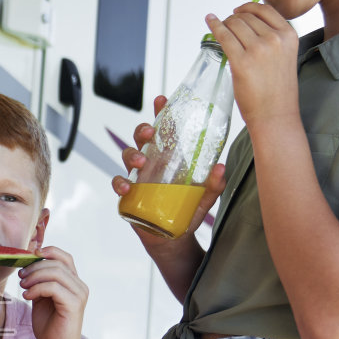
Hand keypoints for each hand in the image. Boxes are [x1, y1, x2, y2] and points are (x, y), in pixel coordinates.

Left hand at [19, 245, 87, 338]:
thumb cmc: (48, 325)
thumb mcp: (41, 297)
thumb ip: (39, 280)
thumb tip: (29, 260)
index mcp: (74, 283)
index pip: (64, 257)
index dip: (47, 252)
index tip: (28, 257)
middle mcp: (80, 287)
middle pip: (57, 263)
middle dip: (35, 267)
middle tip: (20, 277)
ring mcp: (79, 295)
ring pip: (56, 273)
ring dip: (34, 277)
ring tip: (22, 287)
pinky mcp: (74, 305)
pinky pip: (54, 287)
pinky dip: (37, 288)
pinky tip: (27, 296)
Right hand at [110, 95, 226, 245]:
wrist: (172, 239)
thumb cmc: (186, 212)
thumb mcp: (204, 198)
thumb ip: (213, 184)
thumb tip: (220, 167)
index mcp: (169, 158)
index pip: (164, 130)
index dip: (161, 113)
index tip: (161, 99)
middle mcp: (152, 164)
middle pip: (141, 138)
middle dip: (142, 130)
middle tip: (151, 133)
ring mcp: (138, 177)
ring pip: (126, 156)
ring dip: (132, 155)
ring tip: (142, 162)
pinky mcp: (128, 194)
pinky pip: (118, 183)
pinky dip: (120, 183)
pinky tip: (128, 187)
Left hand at [204, 0, 299, 130]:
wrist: (275, 115)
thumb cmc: (277, 90)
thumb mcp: (284, 56)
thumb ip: (272, 38)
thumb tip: (246, 23)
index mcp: (289, 35)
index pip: (265, 10)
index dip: (248, 8)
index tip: (238, 11)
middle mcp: (275, 39)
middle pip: (247, 16)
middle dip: (234, 19)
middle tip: (227, 26)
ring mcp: (258, 50)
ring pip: (234, 24)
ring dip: (224, 23)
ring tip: (220, 29)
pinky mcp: (241, 62)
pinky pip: (223, 36)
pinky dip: (214, 25)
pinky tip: (209, 21)